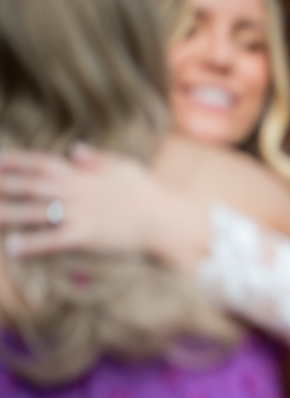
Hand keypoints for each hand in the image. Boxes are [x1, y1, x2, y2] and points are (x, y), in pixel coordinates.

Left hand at [0, 146, 173, 257]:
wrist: (165, 219)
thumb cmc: (147, 193)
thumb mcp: (124, 167)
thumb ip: (97, 159)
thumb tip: (75, 149)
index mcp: (82, 174)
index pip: (42, 163)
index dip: (15, 161)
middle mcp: (76, 192)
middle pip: (30, 186)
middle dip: (3, 184)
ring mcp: (80, 214)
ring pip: (35, 212)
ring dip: (7, 213)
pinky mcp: (86, 236)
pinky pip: (53, 240)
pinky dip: (32, 244)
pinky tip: (13, 248)